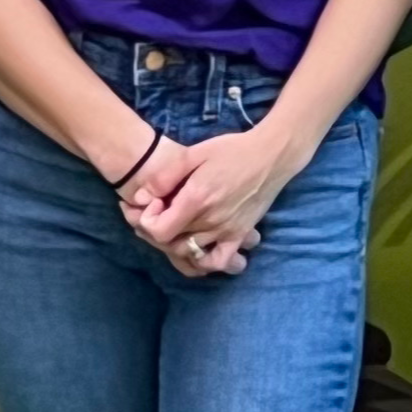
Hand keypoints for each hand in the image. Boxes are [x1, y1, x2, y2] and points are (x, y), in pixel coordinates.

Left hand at [127, 128, 299, 269]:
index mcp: (197, 199)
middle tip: (159, 213)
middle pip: (171, 243)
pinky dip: (205, 261)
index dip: (148, 220)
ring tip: (177, 226)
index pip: (159, 231)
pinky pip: (220, 261)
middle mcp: (210, 221)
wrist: (271, 155)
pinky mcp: (240, 235)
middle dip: (157, 230)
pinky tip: (199, 248)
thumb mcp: (194, 153)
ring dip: (177, 243)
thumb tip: (139, 197)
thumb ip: (164, 176)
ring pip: (190, 253)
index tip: (155, 203)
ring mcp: (227, 231)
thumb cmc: (231, 150)